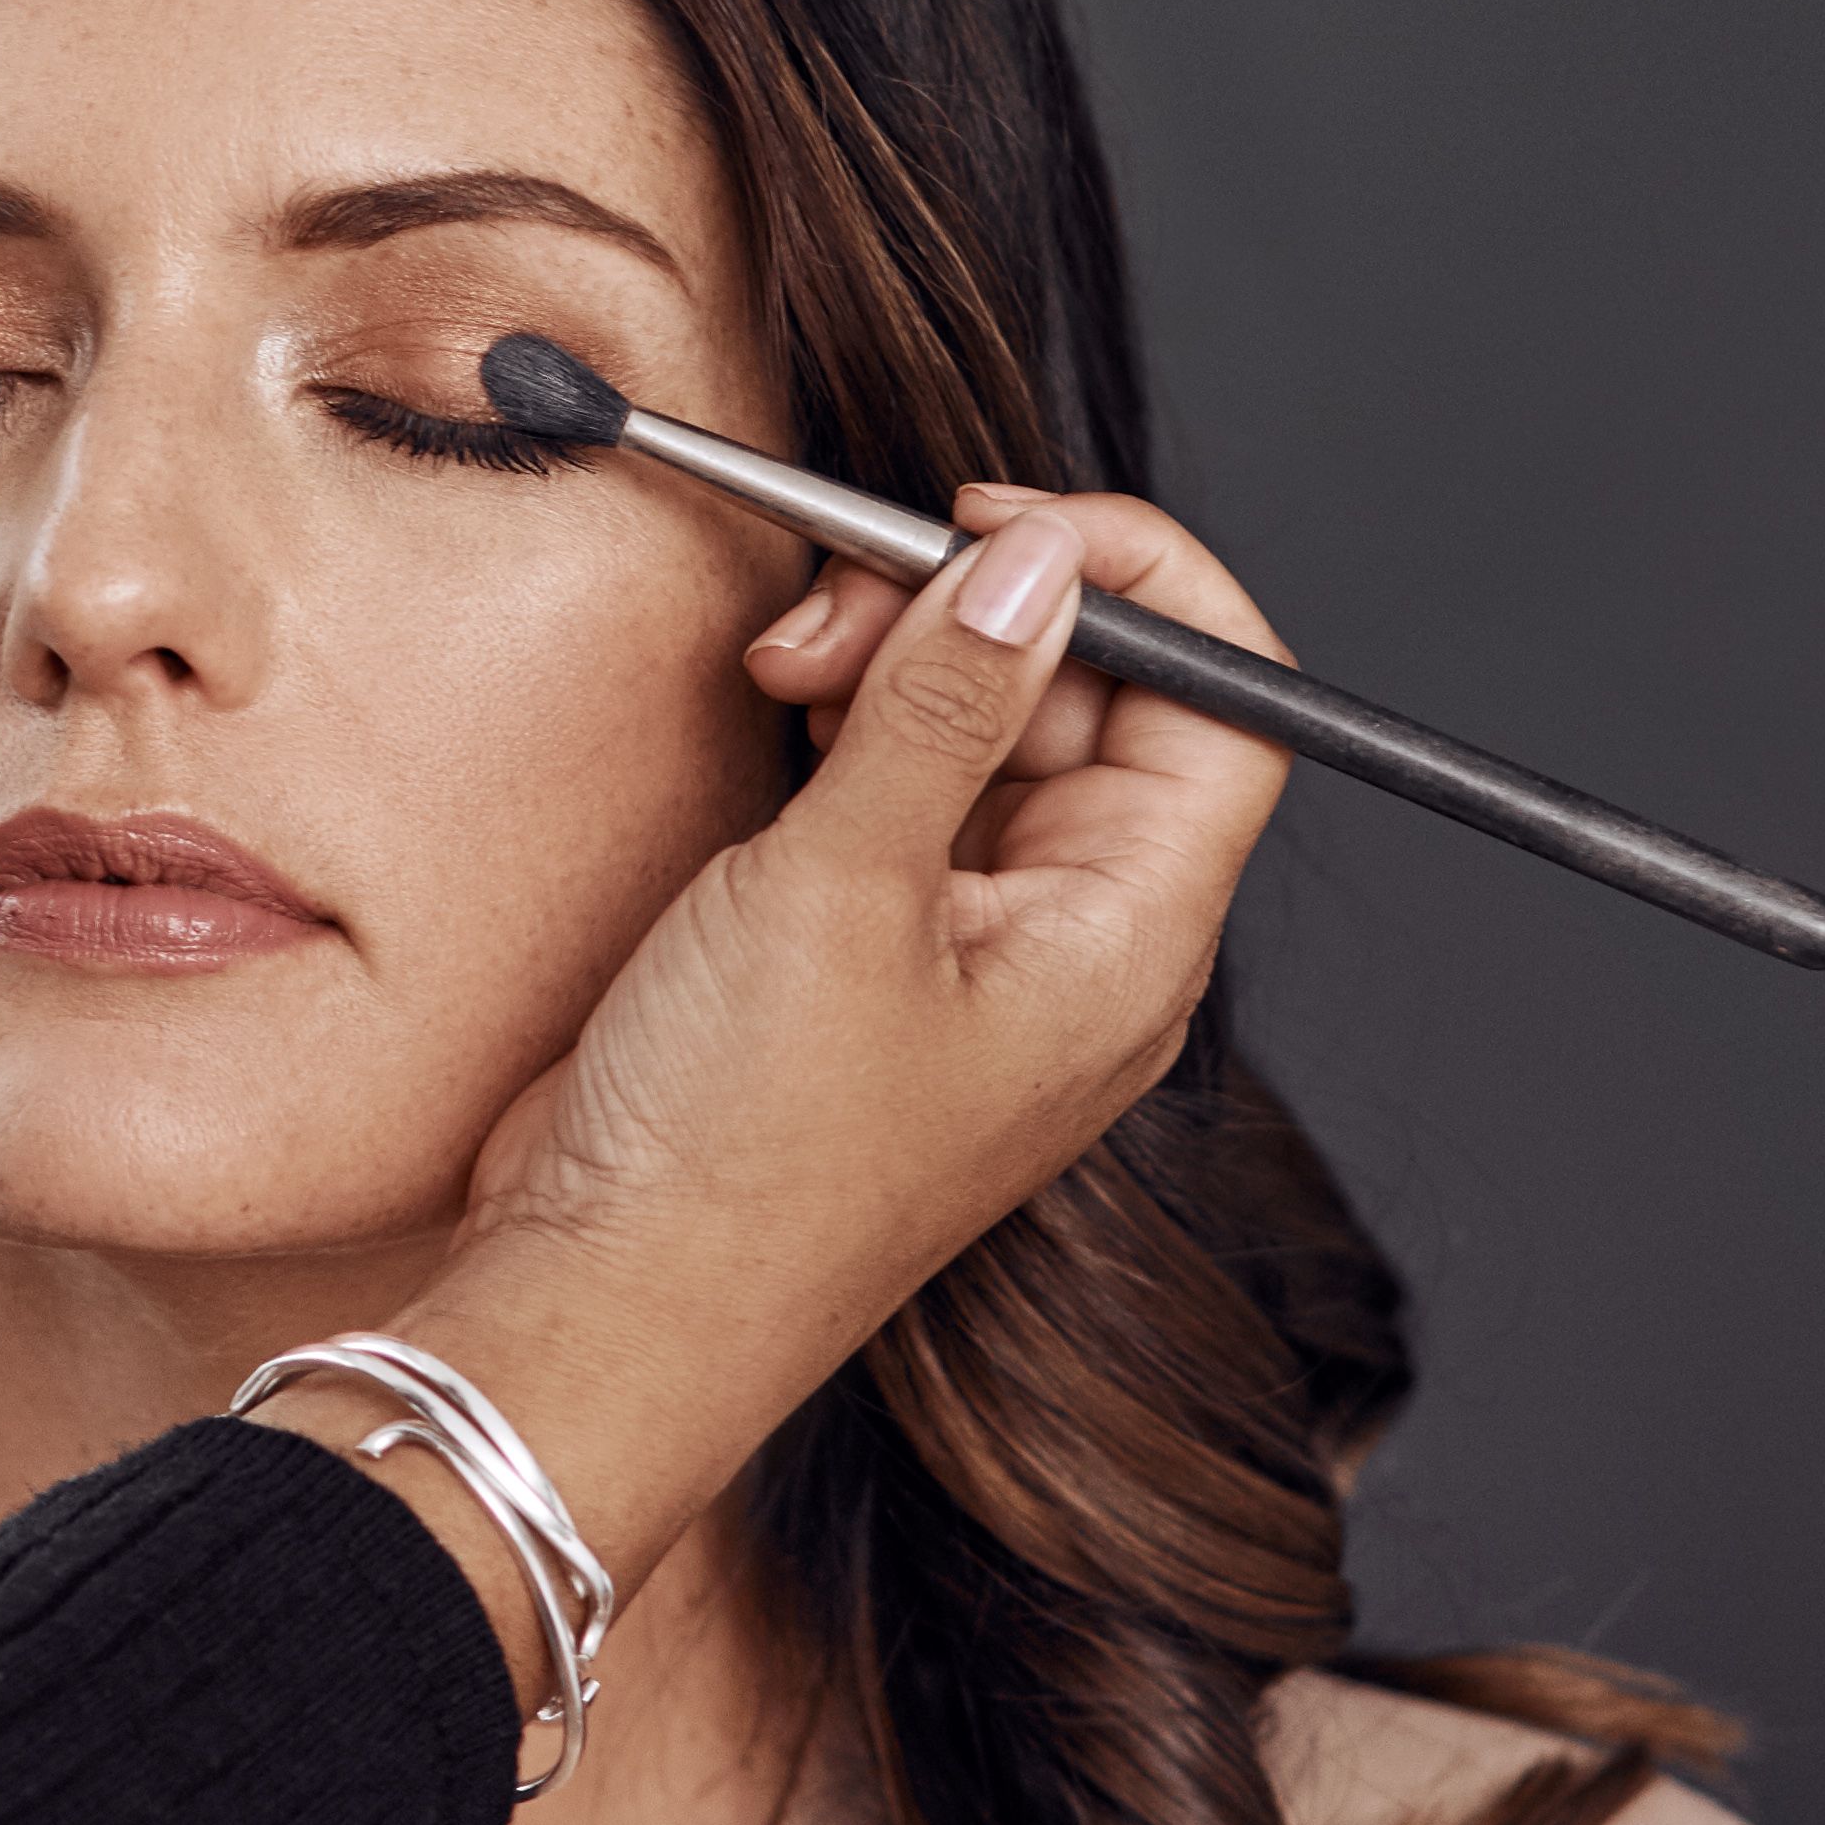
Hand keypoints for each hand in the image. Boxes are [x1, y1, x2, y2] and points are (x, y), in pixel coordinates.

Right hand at [254, 485, 1297, 1631]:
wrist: (601, 1303)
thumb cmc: (739, 1155)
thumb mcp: (844, 889)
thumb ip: (947, 704)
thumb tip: (1040, 565)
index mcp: (1126, 939)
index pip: (1223, 701)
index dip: (1133, 578)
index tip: (998, 521)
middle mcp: (1069, 939)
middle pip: (1089, 694)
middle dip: (966, 609)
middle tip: (839, 599)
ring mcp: (964, 944)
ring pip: (981, 724)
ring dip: (887, 654)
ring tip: (778, 664)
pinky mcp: (862, 946)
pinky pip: (895, 783)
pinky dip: (840, 718)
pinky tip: (767, 707)